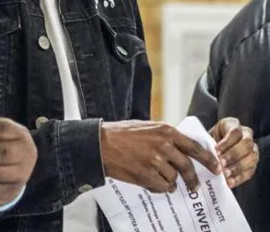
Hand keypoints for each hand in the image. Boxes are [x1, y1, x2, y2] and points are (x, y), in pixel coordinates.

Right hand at [100, 121, 220, 193]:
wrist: (99, 144)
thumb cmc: (120, 134)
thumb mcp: (146, 127)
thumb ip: (165, 136)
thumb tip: (182, 148)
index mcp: (166, 131)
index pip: (194, 147)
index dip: (208, 159)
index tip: (215, 167)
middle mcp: (164, 145)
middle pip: (187, 167)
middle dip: (193, 179)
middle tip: (195, 185)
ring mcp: (155, 161)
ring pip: (174, 178)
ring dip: (171, 182)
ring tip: (162, 181)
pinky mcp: (146, 174)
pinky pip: (162, 186)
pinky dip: (160, 188)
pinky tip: (153, 184)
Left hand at [210, 117, 257, 187]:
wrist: (210, 149)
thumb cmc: (206, 140)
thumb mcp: (205, 136)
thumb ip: (206, 142)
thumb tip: (201, 152)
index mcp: (233, 125)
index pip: (235, 131)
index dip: (227, 141)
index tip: (216, 150)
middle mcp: (246, 135)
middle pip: (246, 144)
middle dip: (233, 155)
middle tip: (220, 163)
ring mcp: (252, 150)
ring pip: (252, 157)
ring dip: (238, 167)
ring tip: (225, 174)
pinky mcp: (252, 164)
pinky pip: (250, 171)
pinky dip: (239, 177)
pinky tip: (230, 182)